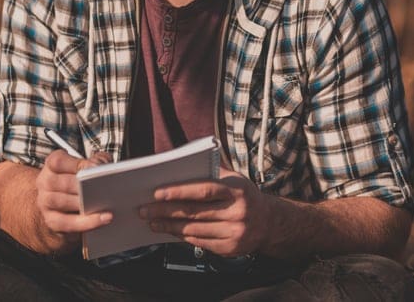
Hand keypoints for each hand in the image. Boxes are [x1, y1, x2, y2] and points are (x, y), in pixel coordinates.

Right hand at [35, 149, 112, 248]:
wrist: (69, 203)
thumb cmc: (81, 179)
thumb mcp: (91, 165)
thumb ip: (98, 161)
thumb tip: (101, 167)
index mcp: (52, 165)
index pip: (58, 161)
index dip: (76, 164)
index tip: (94, 168)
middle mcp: (45, 182)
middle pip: (61, 183)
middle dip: (82, 186)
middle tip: (100, 188)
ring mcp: (45, 202)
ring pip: (61, 202)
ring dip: (83, 204)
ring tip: (103, 204)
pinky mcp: (50, 220)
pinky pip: (65, 223)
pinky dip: (85, 222)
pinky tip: (102, 218)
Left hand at [139, 168, 271, 256]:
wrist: (269, 222)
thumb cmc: (245, 195)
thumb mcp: (235, 178)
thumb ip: (212, 171)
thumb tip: (180, 165)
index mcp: (237, 190)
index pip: (204, 190)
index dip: (179, 192)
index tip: (157, 193)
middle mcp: (237, 212)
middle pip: (194, 212)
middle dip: (165, 211)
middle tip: (144, 209)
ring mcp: (234, 233)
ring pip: (194, 230)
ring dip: (169, 226)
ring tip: (152, 221)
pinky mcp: (230, 249)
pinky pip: (199, 243)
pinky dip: (181, 236)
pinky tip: (170, 230)